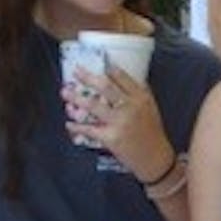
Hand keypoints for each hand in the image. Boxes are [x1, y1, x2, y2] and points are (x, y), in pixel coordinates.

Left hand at [64, 66, 174, 182]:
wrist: (155, 157)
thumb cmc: (152, 132)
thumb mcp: (151, 108)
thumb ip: (139, 93)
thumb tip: (123, 77)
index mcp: (141, 98)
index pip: (124, 78)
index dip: (110, 69)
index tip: (99, 62)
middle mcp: (130, 107)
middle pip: (106, 88)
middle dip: (88, 78)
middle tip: (76, 71)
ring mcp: (120, 122)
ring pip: (94, 106)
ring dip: (76, 99)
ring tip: (65, 93)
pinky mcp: (111, 138)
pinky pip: (89, 129)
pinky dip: (77, 126)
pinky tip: (69, 123)